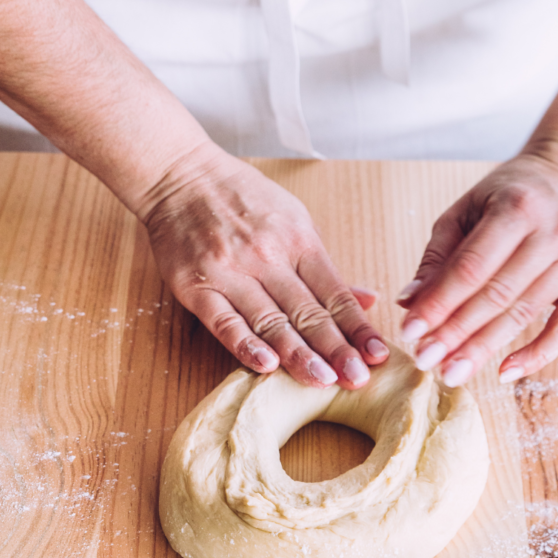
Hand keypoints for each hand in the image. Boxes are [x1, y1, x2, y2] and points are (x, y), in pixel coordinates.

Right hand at [142, 143, 389, 387]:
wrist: (180, 176)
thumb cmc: (242, 199)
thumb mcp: (294, 220)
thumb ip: (326, 267)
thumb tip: (366, 299)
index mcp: (298, 240)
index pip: (335, 294)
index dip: (358, 327)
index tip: (377, 355)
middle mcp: (267, 257)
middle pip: (308, 312)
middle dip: (336, 349)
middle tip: (358, 379)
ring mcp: (231, 272)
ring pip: (271, 322)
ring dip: (299, 355)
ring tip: (323, 381)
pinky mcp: (197, 287)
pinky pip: (224, 322)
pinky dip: (245, 345)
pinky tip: (267, 366)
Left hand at [397, 151, 557, 384]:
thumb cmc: (509, 195)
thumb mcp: (466, 210)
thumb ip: (438, 256)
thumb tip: (408, 302)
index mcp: (516, 208)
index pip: (470, 267)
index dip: (437, 303)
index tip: (409, 332)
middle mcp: (552, 233)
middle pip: (496, 296)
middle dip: (455, 333)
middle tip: (425, 361)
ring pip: (523, 314)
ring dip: (483, 348)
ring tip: (451, 373)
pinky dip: (536, 355)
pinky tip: (503, 373)